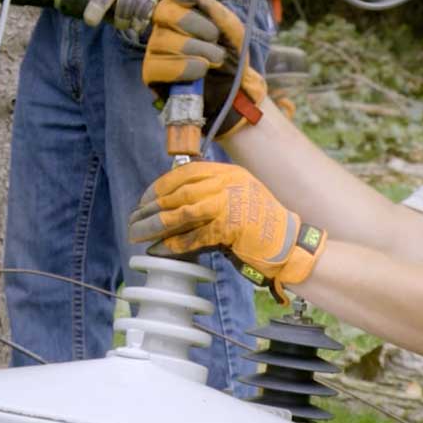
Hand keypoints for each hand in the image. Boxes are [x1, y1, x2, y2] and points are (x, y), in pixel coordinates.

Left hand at [127, 161, 325, 303]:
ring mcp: (230, 204)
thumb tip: (171, 206)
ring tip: (137, 234)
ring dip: (155, 224)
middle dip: (152, 207)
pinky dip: (175, 244)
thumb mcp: (238, 197)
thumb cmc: (261, 225)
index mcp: (229, 173)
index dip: (160, 186)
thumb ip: (211, 195)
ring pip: (182, 211)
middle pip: (179, 192)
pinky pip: (195, 235)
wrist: (289, 243)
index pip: (185, 172)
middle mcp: (228, 183)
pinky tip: (160, 250)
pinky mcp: (231, 227)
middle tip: (134, 218)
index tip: (144, 199)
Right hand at [142, 0, 266, 134]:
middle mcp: (165, 26)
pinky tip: (200, 70)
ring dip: (194, 49)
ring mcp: (155, 49)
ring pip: (163, 39)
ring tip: (214, 59)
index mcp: (184, 10)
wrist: (234, 95)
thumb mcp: (235, 35)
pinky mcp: (151, 73)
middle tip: (213, 37)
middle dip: (191, 22)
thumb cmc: (231, 60)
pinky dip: (183, 66)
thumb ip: (221, 15)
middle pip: (164, 11)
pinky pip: (158, 65)